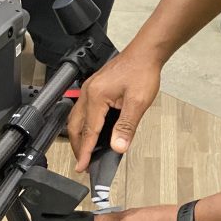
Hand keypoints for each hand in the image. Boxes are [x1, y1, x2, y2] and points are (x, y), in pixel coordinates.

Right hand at [68, 47, 160, 171]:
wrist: (145, 53)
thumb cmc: (142, 72)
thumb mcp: (138, 102)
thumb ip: (126, 126)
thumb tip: (118, 147)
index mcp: (96, 97)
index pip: (88, 131)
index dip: (85, 152)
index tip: (81, 167)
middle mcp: (88, 92)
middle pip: (75, 126)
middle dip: (77, 146)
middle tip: (82, 162)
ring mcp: (89, 88)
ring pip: (76, 118)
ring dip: (79, 136)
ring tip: (85, 150)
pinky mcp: (94, 86)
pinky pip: (83, 109)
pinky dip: (84, 124)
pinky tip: (91, 130)